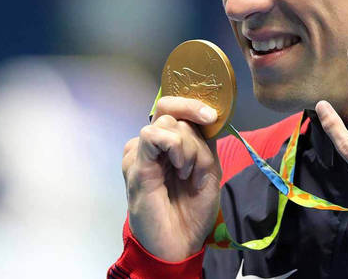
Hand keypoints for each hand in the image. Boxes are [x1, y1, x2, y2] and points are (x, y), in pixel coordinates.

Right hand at [121, 96, 222, 260]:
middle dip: (193, 116)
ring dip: (188, 145)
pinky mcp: (135, 163)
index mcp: (170, 145)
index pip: (176, 109)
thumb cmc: (193, 210)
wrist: (179, 242)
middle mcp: (153, 146)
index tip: (212, 115)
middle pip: (170, 109)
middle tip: (207, 129)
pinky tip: (179, 168)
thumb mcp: (208, 169)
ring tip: (189, 172)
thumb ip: (204, 142)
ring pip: (167, 122)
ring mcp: (142, 153)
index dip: (193, 104)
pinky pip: (152, 134)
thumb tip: (204, 117)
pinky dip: (173, 146)